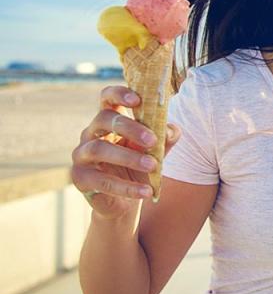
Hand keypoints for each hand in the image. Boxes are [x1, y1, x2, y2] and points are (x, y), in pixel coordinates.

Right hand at [70, 86, 181, 219]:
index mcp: (109, 121)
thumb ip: (165, 138)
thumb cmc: (139, 166)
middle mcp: (91, 133)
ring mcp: (81, 155)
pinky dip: (127, 187)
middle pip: (103, 119)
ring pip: (99, 149)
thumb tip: (171, 130)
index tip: (137, 100)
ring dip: (129, 157)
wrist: (127, 200)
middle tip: (152, 140)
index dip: (119, 94)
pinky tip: (146, 191)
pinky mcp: (80, 178)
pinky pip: (102, 181)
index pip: (107, 98)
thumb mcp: (156, 150)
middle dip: (130, 128)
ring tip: (153, 166)